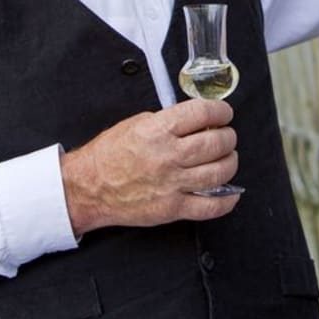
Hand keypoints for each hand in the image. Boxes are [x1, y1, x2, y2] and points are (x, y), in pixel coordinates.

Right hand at [61, 98, 239, 235]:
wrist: (89, 187)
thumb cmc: (109, 154)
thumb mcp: (136, 123)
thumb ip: (168, 122)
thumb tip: (197, 121)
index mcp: (158, 130)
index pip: (202, 113)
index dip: (220, 110)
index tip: (223, 113)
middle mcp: (168, 156)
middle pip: (216, 143)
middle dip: (228, 136)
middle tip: (226, 135)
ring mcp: (172, 184)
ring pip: (219, 172)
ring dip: (230, 162)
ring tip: (226, 158)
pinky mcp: (172, 208)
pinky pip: (210, 206)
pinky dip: (226, 200)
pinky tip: (229, 192)